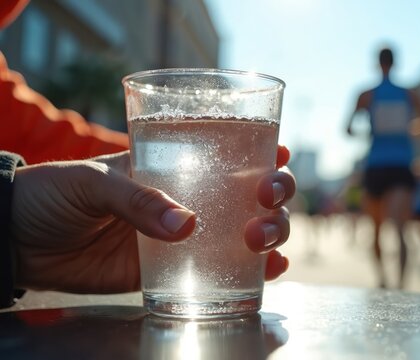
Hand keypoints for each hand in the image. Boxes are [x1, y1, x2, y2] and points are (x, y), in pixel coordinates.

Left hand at [10, 147, 295, 292]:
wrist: (24, 244)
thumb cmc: (54, 194)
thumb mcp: (91, 182)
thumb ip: (135, 199)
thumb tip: (186, 226)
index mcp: (174, 163)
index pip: (227, 150)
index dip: (261, 150)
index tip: (279, 154)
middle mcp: (193, 195)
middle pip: (252, 191)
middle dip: (275, 193)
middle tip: (267, 200)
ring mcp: (189, 233)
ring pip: (249, 228)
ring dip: (272, 232)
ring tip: (264, 241)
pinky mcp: (178, 267)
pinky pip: (225, 268)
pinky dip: (253, 271)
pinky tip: (271, 271)